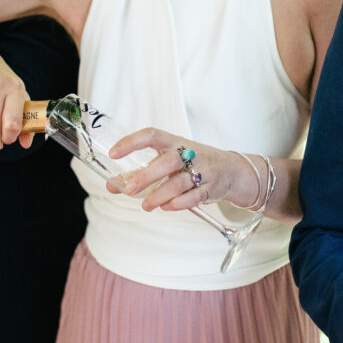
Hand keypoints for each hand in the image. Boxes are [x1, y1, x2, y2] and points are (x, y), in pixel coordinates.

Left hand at [108, 129, 258, 211]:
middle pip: (168, 162)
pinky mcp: (210, 189)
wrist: (230, 170)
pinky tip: (166, 207)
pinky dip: (178, 204)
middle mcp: (190, 154)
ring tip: (146, 205)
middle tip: (129, 189)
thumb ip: (140, 172)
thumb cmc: (192, 162)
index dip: (132, 142)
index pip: (152, 135)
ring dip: (159, 195)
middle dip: (146, 176)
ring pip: (179, 183)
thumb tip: (111, 185)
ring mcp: (202, 171)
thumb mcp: (169, 160)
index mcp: (175, 142)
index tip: (113, 153)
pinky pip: (194, 197)